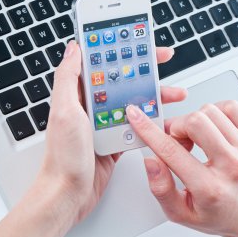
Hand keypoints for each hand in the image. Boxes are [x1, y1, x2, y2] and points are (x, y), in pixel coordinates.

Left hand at [38, 41, 186, 225]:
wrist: (68, 193)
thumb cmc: (64, 156)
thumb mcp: (65, 111)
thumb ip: (68, 78)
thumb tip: (73, 49)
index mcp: (79, 96)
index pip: (102, 65)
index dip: (121, 51)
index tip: (138, 43)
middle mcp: (91, 107)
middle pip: (122, 81)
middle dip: (144, 71)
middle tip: (163, 61)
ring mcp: (104, 124)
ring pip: (133, 103)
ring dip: (153, 97)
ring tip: (173, 94)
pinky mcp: (113, 140)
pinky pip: (136, 126)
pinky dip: (150, 122)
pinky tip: (163, 120)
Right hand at [126, 100, 237, 236]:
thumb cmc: (221, 215)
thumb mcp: (183, 213)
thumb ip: (161, 189)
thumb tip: (151, 162)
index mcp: (209, 187)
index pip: (170, 150)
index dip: (147, 130)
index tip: (136, 116)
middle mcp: (231, 165)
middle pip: (194, 122)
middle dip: (177, 126)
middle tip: (177, 140)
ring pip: (211, 111)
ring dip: (196, 120)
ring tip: (197, 138)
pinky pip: (231, 108)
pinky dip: (216, 112)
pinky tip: (213, 128)